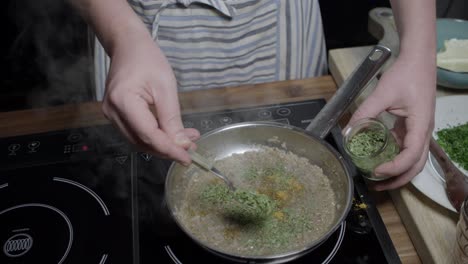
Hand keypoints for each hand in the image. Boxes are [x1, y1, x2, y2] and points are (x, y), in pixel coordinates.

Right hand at [101, 32, 199, 164]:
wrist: (127, 46)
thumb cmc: (147, 59)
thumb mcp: (166, 87)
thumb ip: (172, 119)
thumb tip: (181, 144)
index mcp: (123, 102)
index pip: (149, 135)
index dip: (169, 150)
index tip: (187, 158)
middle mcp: (112, 112)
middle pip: (142, 142)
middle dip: (168, 149)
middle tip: (191, 148)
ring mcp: (111, 115)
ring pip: (139, 141)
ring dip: (162, 145)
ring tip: (186, 141)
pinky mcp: (116, 115)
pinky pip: (136, 133)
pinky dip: (154, 137)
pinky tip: (171, 134)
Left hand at [347, 53, 435, 189]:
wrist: (418, 60)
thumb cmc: (406, 75)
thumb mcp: (382, 94)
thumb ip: (365, 112)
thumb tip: (348, 131)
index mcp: (420, 126)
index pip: (411, 156)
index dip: (394, 168)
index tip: (376, 171)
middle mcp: (424, 132)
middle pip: (415, 166)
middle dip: (398, 179)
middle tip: (376, 186)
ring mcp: (420, 130)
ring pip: (413, 160)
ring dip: (397, 171)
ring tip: (377, 178)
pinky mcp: (413, 127)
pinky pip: (406, 148)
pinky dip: (395, 158)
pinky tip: (379, 159)